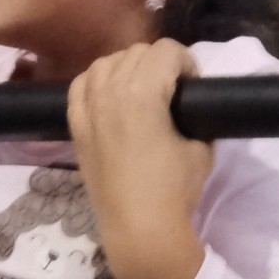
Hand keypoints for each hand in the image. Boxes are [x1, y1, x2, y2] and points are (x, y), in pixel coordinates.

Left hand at [66, 41, 210, 278]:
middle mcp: (110, 90)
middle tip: (171, 91)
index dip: (187, 63)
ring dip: (127, 68)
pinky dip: (96, 83)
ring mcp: (89, 107)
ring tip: (141, 92)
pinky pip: (81, 85)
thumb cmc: (175, 189)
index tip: (192, 86)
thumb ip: (194, 113)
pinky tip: (110, 96)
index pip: (167, 50)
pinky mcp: (76, 126)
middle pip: (137, 53)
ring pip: (106, 63)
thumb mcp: (201, 146)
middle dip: (159, 64)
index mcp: (143, 91)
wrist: (139, 227)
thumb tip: (189, 103)